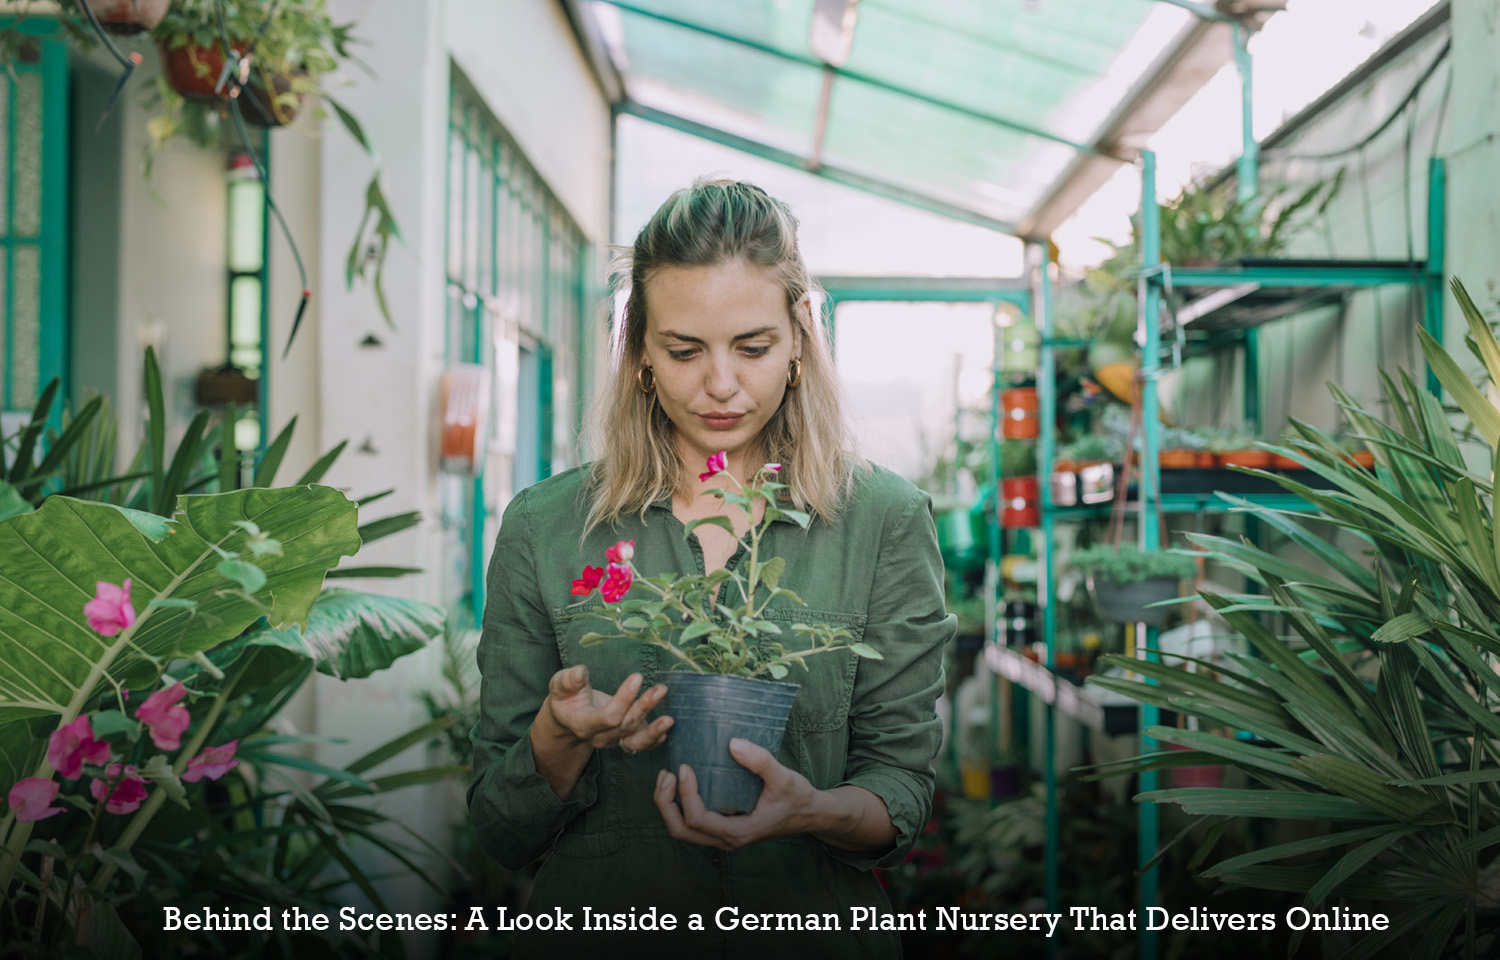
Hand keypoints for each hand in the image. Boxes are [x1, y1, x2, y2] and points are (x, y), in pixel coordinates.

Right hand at [540, 665, 671, 754]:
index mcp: (583, 723)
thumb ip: (568, 680)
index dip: (624, 699)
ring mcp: (613, 740)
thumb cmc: (566, 698)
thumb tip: (580, 672)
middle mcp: (599, 737)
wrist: (569, 718)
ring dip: (653, 731)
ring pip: (635, 741)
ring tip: (669, 719)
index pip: (607, 716)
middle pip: (625, 726)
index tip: (637, 677)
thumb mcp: (559, 686)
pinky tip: (666, 730)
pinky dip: (654, 740)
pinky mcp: (625, 739)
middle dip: (644, 707)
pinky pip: (640, 745)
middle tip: (661, 689)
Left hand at [653, 738, 820, 849]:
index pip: (698, 820)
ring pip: (682, 830)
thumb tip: (733, 743)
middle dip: (665, 803)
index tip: (685, 768)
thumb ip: (761, 761)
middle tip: (666, 774)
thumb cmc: (797, 798)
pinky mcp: (722, 829)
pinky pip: (691, 824)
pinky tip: (681, 783)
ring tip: (667, 777)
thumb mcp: (784, 777)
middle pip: (681, 830)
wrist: (809, 814)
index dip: (686, 794)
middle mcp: (726, 840)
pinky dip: (679, 806)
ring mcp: (722, 837)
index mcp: (738, 832)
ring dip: (668, 805)